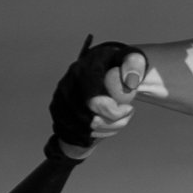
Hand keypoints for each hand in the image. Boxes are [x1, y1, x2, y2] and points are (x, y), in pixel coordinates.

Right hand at [49, 37, 146, 153]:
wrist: (100, 68)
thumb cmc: (118, 64)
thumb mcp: (131, 57)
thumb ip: (134, 65)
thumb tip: (131, 82)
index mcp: (81, 71)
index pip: (92, 101)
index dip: (112, 111)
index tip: (129, 108)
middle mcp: (65, 86)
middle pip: (88, 119)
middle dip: (114, 121)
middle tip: (128, 112)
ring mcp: (59, 102)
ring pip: (84, 130)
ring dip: (109, 128)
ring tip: (122, 116)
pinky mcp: (58, 115)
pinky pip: (77, 135)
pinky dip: (98, 134)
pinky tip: (110, 123)